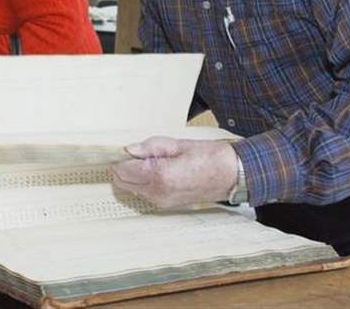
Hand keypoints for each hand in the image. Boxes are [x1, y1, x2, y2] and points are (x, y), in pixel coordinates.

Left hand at [111, 137, 237, 207]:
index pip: (123, 169)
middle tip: (135, 152)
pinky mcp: (166, 205)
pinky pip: (144, 192)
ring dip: (133, 174)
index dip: (119, 157)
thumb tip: (128, 149)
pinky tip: (158, 170)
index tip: (121, 148)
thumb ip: (150, 147)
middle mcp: (157, 192)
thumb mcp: (177, 144)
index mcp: (159, 175)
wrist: (231, 175)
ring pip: (131, 188)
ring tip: (152, 160)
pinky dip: (142, 181)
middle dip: (123, 166)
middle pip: (122, 181)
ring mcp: (161, 201)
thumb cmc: (208, 156)